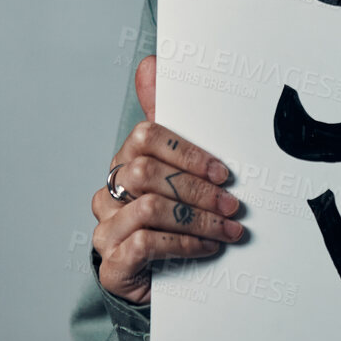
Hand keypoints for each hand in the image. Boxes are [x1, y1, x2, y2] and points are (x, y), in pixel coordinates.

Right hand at [91, 55, 244, 304]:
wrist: (162, 277)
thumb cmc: (174, 216)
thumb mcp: (181, 170)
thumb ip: (174, 123)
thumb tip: (150, 63)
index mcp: (126, 161)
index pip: (146, 138)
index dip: (188, 153)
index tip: (224, 172)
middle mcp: (110, 192)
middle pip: (146, 173)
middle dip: (197, 189)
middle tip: (233, 204)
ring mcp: (107, 228)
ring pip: (146, 209)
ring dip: (197, 219)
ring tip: (229, 229)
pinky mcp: (112, 264)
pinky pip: (142, 244)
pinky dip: (183, 243)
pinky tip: (208, 247)